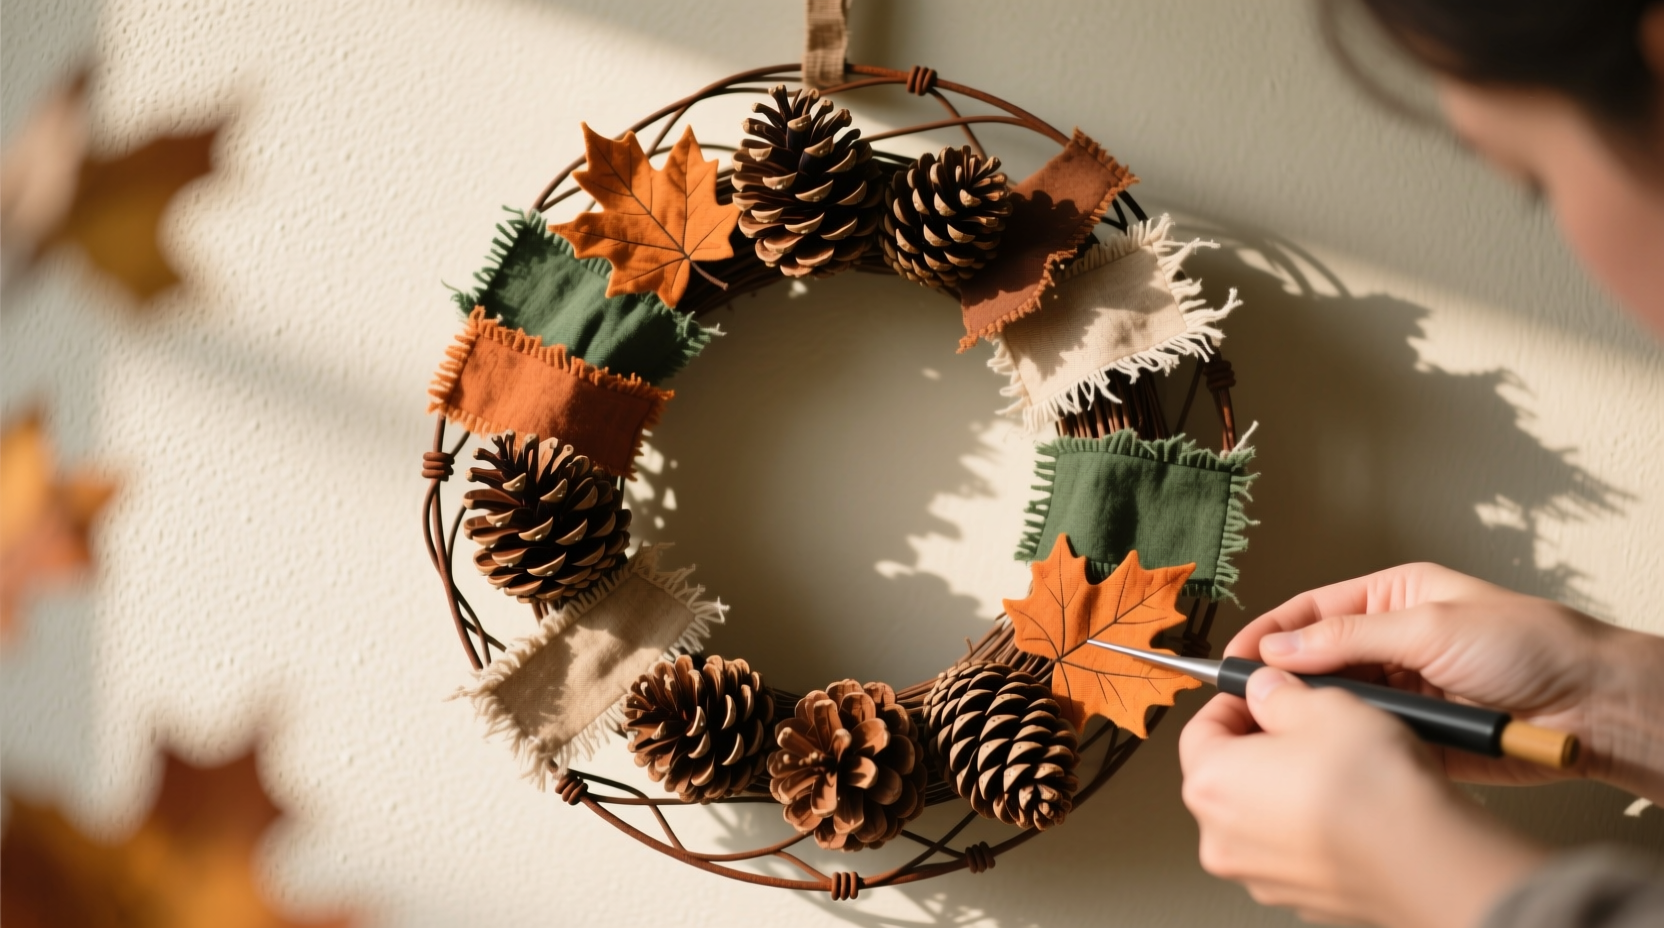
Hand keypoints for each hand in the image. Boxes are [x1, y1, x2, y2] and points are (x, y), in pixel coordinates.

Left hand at [1180, 668, 1547, 927]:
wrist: (1431, 861)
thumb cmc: (1375, 788)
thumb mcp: (1323, 704)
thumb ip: (1278, 692)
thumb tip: (1265, 688)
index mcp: (1211, 784)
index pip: (1199, 729)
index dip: (1233, 702)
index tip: (1259, 692)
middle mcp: (1222, 839)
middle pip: (1225, 776)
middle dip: (1258, 745)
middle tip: (1299, 726)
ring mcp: (1258, 875)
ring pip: (1257, 815)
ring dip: (1284, 787)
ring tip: (1331, 766)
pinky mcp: (1297, 897)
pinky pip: (1291, 849)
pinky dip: (1309, 827)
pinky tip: (1346, 807)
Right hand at [1231, 562, 1663, 797]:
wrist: (1593, 707)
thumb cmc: (1533, 646)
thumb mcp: (1431, 625)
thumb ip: (1351, 635)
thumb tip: (1282, 645)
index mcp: (1392, 597)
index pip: (1310, 611)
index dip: (1267, 633)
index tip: (1231, 659)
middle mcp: (1392, 642)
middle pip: (1315, 660)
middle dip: (1281, 679)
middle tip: (1247, 702)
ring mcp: (1404, 691)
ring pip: (1337, 704)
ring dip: (1314, 716)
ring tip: (1283, 728)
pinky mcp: (1416, 735)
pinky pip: (1366, 740)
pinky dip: (1345, 747)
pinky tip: (1329, 751)